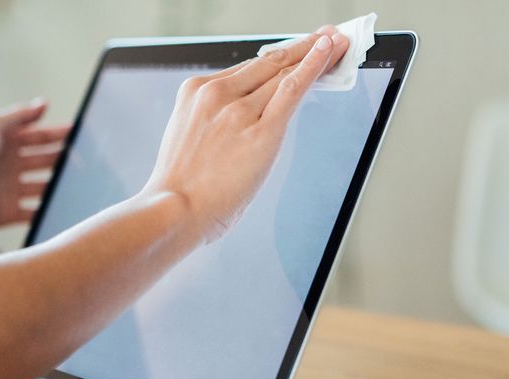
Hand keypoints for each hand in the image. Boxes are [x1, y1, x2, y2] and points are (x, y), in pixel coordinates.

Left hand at [0, 100, 70, 229]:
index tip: (79, 133)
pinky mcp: (8, 211)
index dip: (59, 134)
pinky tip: (60, 207)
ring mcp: (10, 189)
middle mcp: (9, 165)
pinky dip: (47, 211)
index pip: (40, 137)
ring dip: (59, 185)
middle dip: (64, 159)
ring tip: (77, 183)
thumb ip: (19, 116)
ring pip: (44, 187)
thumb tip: (45, 103)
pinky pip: (34, 212)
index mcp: (5, 142)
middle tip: (84, 159)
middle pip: (46, 161)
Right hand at [143, 26, 348, 242]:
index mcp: (194, 93)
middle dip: (300, 47)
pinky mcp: (261, 130)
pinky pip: (293, 89)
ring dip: (315, 54)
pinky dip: (313, 67)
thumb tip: (241, 132)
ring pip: (284, 72)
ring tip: (336, 43)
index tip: (292, 51)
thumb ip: (214, 127)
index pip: (245, 70)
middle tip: (324, 37)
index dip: (275, 59)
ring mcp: (239, 109)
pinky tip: (329, 53)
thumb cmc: (179, 190)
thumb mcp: (188, 141)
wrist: (172, 212)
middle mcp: (216, 93)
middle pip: (268, 63)